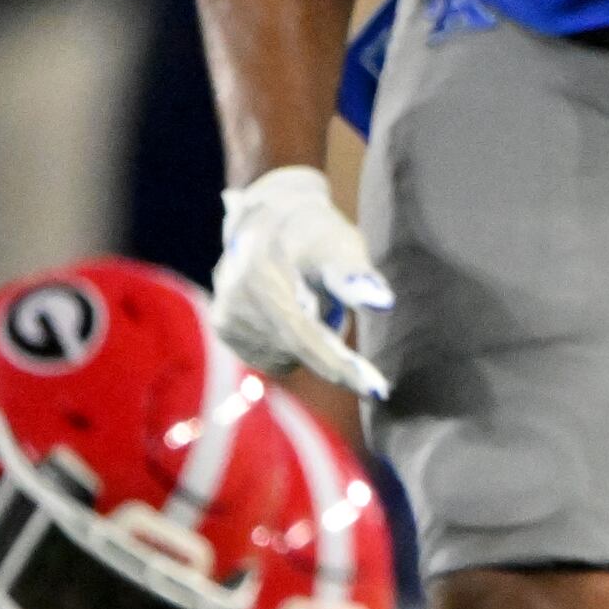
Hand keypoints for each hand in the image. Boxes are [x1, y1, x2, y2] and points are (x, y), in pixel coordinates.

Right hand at [212, 166, 390, 399]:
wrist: (272, 216)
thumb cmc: (316, 231)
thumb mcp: (341, 244)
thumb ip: (357, 276)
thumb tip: (383, 303)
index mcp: (258, 275)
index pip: (303, 336)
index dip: (341, 366)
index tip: (378, 391)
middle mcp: (233, 300)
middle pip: (296, 350)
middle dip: (332, 346)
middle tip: (340, 313)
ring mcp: (225, 317)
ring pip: (287, 357)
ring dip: (311, 340)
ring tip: (310, 299)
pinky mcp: (224, 329)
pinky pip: (274, 356)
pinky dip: (294, 343)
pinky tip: (295, 309)